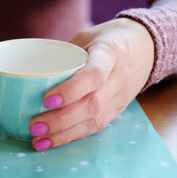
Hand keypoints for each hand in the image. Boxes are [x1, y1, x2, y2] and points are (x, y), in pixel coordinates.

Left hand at [29, 18, 154, 150]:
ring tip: (39, 140)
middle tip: (34, 126)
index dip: (71, 90)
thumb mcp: (86, 36)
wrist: (146, 47)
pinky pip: (96, 126)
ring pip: (95, 120)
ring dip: (64, 134)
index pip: (94, 75)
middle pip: (92, 104)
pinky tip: (53, 141)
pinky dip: (73, 136)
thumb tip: (32, 75)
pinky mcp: (117, 110)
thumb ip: (63, 54)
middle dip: (61, 120)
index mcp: (110, 52)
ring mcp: (120, 97)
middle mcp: (118, 78)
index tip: (46, 100)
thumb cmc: (108, 39)